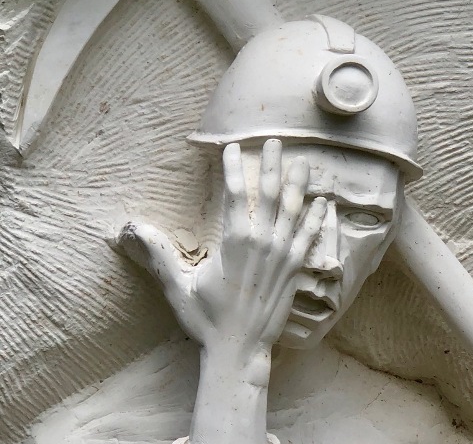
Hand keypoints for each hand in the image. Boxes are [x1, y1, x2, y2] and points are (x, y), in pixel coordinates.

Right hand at [116, 139, 325, 375]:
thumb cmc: (206, 318)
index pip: (235, 193)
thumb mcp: (178, 285)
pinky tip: (324, 200)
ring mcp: (283, 254)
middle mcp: (262, 241)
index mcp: (234, 241)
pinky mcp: (296, 268)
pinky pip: (310, 236)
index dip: (234, 167)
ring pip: (294, 209)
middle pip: (269, 193)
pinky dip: (317, 217)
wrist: (240, 349)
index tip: (232, 148)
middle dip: (272, 164)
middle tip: (276, 141)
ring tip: (303, 161)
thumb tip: (131, 228)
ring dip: (299, 183)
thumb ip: (159, 253)